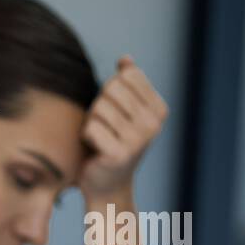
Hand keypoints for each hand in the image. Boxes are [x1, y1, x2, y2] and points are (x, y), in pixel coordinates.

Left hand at [78, 56, 168, 200]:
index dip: (111, 90)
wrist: (107, 185)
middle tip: (103, 127)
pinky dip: (85, 136)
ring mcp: (138, 139)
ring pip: (99, 108)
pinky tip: (94, 149)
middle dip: (99, 105)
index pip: (127, 75)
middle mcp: (153, 123)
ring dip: (91, 122)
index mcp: (159, 109)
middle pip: (112, 89)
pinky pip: (91, 127)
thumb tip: (125, 59)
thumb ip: (125, 84)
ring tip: (99, 139)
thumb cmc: (111, 141)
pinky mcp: (119, 154)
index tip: (115, 112)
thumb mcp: (122, 110)